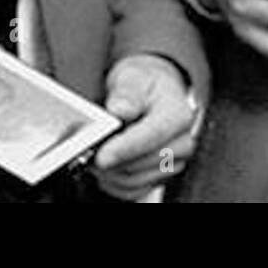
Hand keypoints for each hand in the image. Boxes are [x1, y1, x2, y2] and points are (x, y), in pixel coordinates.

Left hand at [93, 54, 198, 199]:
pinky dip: (112, 182)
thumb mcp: (134, 76)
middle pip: (140, 164)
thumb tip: (120, 109)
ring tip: (91, 154)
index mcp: (179, 115)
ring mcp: (172, 164)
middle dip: (110, 160)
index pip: (151, 137)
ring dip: (108, 172)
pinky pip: (131, 191)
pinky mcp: (159, 178)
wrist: (153, 94)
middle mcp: (181, 143)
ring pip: (132, 181)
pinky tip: (104, 165)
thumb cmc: (145, 85)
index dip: (125, 149)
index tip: (102, 155)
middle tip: (86, 151)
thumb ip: (127, 92)